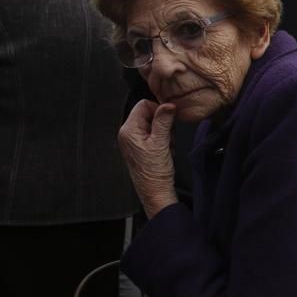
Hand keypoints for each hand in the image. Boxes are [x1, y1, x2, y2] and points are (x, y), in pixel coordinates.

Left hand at [119, 100, 178, 217]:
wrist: (155, 191)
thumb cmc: (154, 173)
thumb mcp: (161, 142)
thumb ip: (163, 121)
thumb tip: (167, 105)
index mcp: (129, 130)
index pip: (144, 104)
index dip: (159, 109)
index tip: (168, 120)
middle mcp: (128, 134)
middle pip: (148, 114)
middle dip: (162, 123)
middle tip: (167, 137)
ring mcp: (133, 141)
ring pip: (153, 124)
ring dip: (164, 132)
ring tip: (165, 146)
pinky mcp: (140, 147)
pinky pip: (153, 135)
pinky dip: (162, 140)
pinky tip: (164, 150)